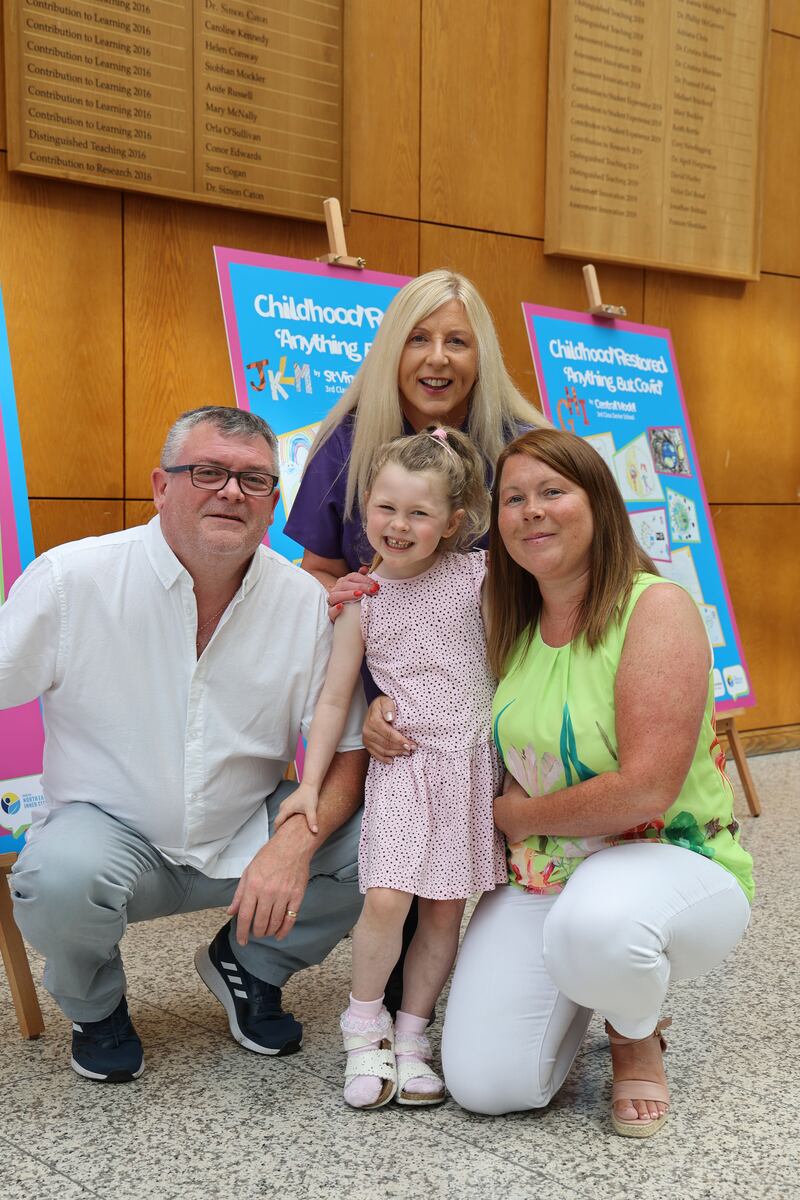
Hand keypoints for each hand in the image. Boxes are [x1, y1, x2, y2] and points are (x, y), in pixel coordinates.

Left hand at [227, 825, 311, 944]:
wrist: (292, 846)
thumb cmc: (269, 856)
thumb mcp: (248, 872)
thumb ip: (239, 894)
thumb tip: (231, 912)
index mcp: (253, 886)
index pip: (245, 916)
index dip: (242, 932)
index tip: (241, 940)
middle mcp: (268, 892)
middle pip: (260, 922)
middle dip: (256, 933)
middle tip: (255, 934)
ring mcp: (284, 895)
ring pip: (274, 923)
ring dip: (268, 932)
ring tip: (265, 932)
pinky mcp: (297, 896)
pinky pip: (290, 919)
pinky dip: (284, 930)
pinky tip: (279, 935)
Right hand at [274, 784, 318, 833]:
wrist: (310, 785)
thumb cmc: (309, 795)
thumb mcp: (311, 810)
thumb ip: (312, 821)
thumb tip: (315, 831)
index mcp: (285, 809)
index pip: (277, 823)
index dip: (277, 831)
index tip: (279, 838)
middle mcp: (283, 806)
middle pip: (278, 820)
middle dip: (280, 828)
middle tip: (285, 837)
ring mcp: (285, 804)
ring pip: (281, 816)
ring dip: (283, 823)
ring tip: (289, 831)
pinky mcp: (289, 803)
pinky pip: (284, 813)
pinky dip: (286, 819)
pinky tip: (293, 822)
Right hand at [327, 566, 378, 620]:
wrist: (347, 619)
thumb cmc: (354, 601)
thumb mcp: (359, 589)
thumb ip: (361, 578)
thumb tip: (364, 568)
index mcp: (344, 582)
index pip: (353, 576)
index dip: (364, 579)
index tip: (375, 585)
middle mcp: (336, 589)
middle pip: (345, 584)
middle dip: (360, 586)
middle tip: (372, 590)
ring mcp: (332, 601)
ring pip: (335, 595)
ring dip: (347, 594)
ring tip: (359, 595)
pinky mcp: (331, 614)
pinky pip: (330, 611)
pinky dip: (335, 609)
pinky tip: (341, 606)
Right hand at [362, 695, 415, 763]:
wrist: (374, 708)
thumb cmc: (383, 704)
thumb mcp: (386, 700)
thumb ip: (389, 707)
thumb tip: (390, 717)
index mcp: (373, 720)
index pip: (389, 734)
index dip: (400, 740)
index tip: (411, 744)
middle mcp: (367, 730)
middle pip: (386, 744)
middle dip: (400, 748)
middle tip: (412, 748)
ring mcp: (366, 738)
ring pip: (383, 750)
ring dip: (395, 753)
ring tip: (406, 753)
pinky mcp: (366, 744)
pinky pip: (375, 754)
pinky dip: (384, 758)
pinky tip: (392, 760)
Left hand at [493, 778, 535, 843]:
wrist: (526, 814)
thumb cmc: (520, 798)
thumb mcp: (515, 785)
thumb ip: (511, 780)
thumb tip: (509, 772)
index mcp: (496, 805)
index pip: (498, 803)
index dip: (505, 803)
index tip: (512, 802)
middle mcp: (497, 818)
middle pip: (500, 816)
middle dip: (506, 814)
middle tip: (516, 811)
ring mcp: (504, 829)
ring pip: (505, 827)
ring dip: (511, 824)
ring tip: (520, 821)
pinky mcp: (511, 838)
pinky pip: (512, 838)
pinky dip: (515, 837)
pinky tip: (521, 834)